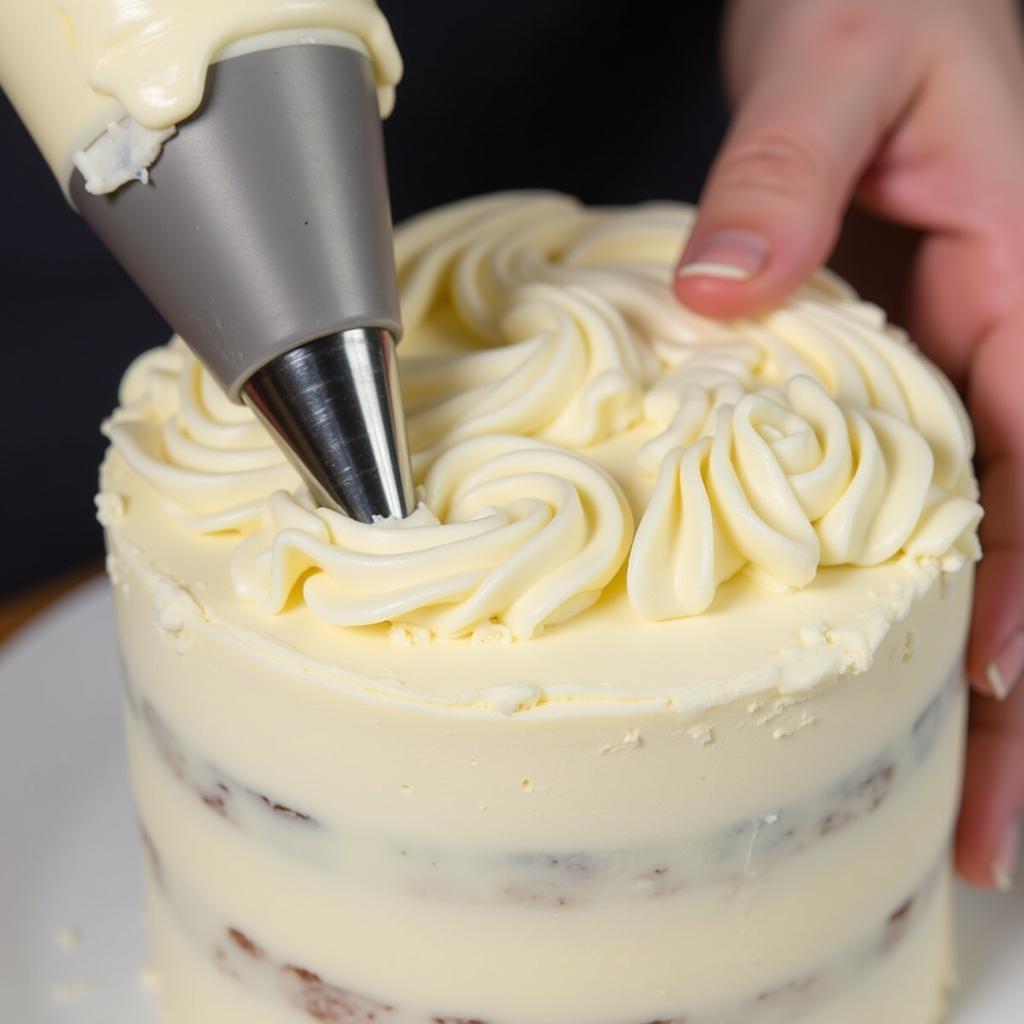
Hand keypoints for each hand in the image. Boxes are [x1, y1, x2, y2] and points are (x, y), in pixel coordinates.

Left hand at [675, 0, 1023, 889]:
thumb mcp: (835, 63)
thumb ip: (782, 173)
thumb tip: (724, 294)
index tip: (1003, 692)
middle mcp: (1010, 337)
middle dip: (1023, 688)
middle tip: (989, 828)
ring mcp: (960, 363)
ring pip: (987, 536)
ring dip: (973, 667)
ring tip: (943, 793)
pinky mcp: (900, 366)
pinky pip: (916, 490)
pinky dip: (909, 585)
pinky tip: (881, 662)